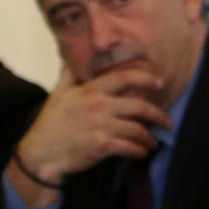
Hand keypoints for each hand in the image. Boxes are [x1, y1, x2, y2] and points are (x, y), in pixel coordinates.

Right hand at [13, 64, 169, 187]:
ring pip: (137, 130)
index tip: (160, 82)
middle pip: (139, 106)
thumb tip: (71, 56)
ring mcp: (101, 126)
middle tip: (166, 121)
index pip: (124, 78)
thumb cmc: (51, 123)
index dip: (146, 78)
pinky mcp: (102, 146)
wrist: (42, 153)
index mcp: (91, 90)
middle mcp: (98, 106)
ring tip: (152, 143)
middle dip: (158, 115)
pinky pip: (130, 148)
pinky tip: (142, 153)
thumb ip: (70, 73)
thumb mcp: (59, 92)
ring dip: (149, 138)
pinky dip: (140, 151)